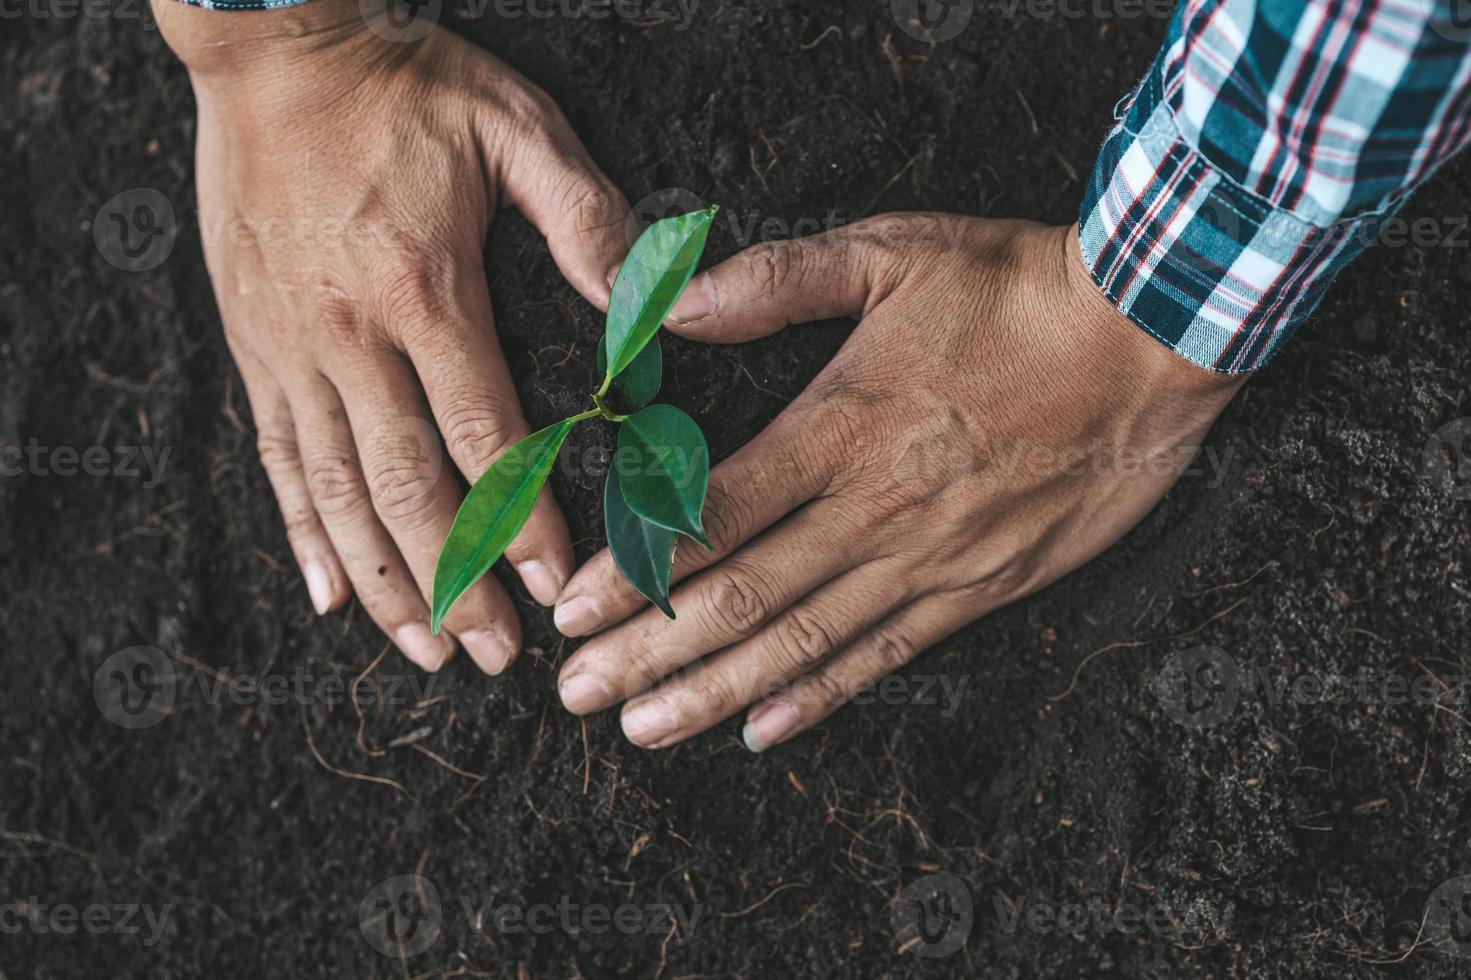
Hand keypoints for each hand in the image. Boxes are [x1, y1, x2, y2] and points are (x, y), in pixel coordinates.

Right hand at [155, 1, 629, 672]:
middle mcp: (351, 336)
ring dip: (386, 581)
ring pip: (335, 493)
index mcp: (424, 290)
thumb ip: (584, 216)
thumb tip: (644, 301)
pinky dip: (300, 533)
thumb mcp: (514, 125)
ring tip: (426, 649)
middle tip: (497, 654)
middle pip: (408, 488)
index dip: (523, 522)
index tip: (556, 588)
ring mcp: (292, 348)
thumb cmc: (403, 84)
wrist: (273, 49)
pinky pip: (275, 457)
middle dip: (458, 581)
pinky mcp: (254, 347)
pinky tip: (329, 593)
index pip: (484, 436)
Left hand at [551, 216, 1243, 749]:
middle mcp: (875, 506)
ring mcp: (930, 557)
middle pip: (740, 594)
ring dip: (713, 691)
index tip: (574, 608)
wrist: (1150, 337)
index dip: (635, 569)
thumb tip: (678, 302)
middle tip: (576, 692)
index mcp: (841, 424)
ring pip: (803, 641)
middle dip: (648, 650)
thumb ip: (776, 280)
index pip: (712, 514)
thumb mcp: (892, 250)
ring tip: (641, 728)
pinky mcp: (982, 587)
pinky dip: (822, 698)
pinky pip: (887, 655)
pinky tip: (763, 731)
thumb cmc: (1018, 289)